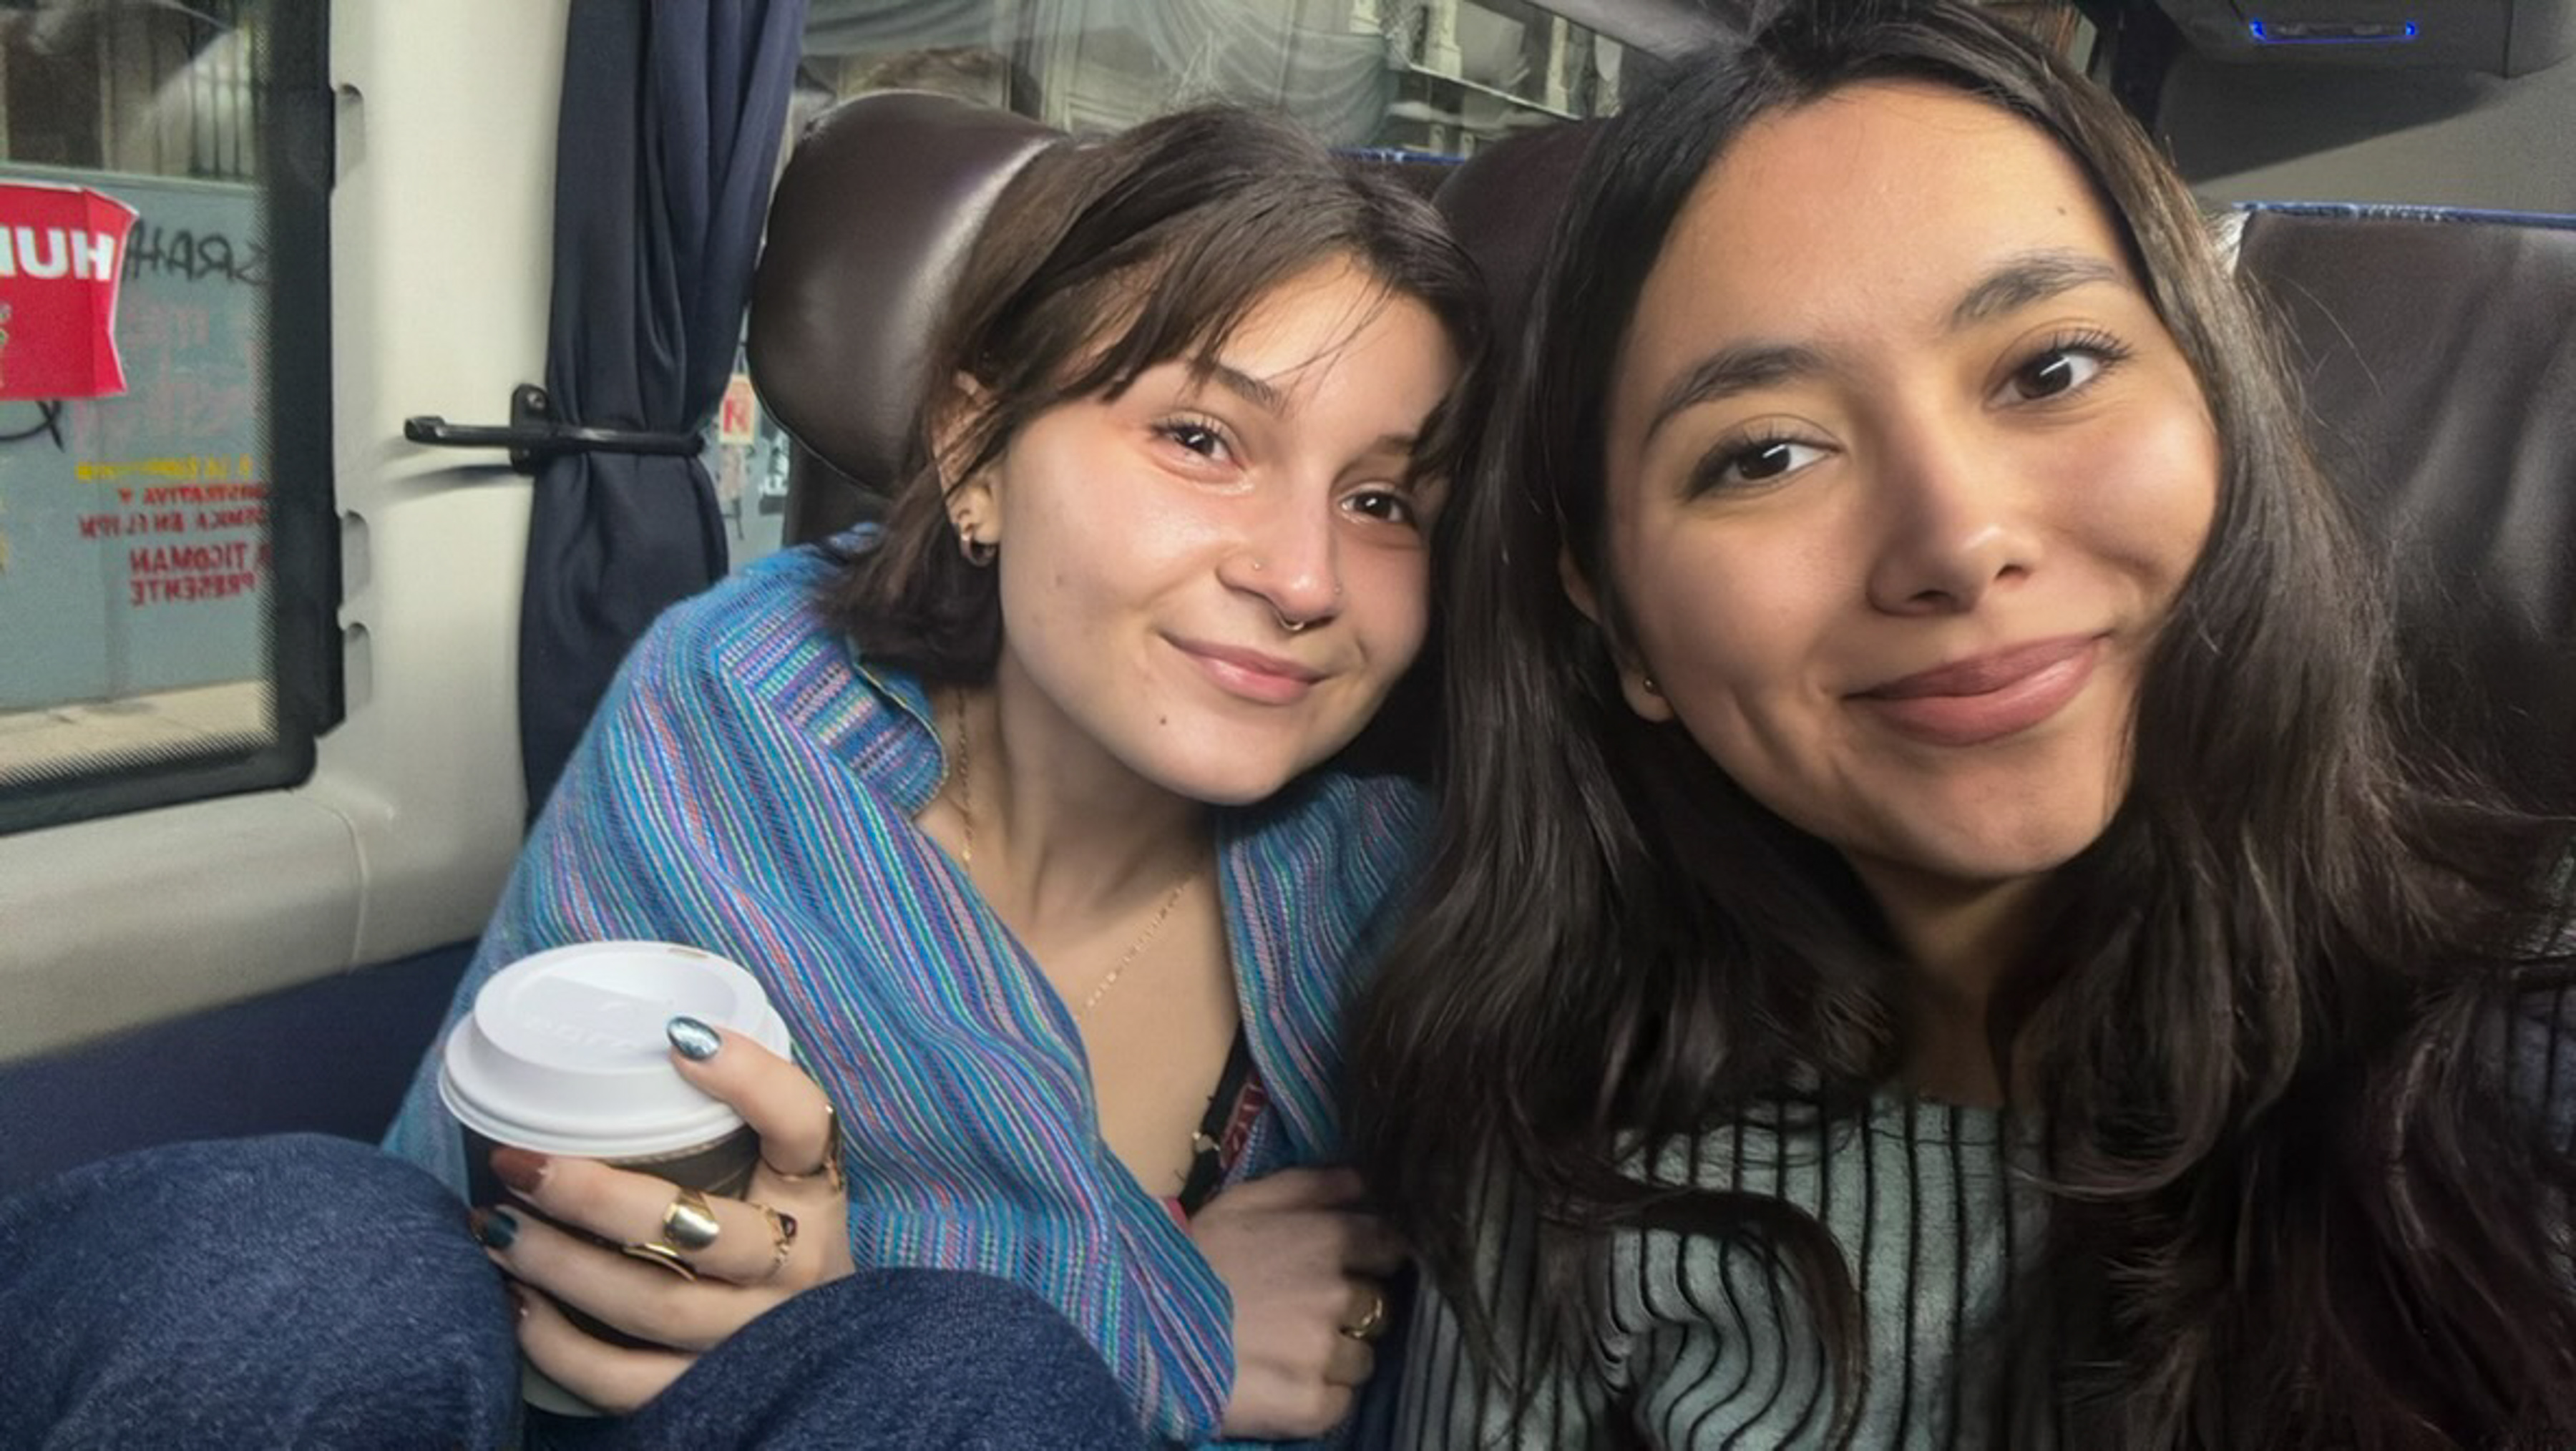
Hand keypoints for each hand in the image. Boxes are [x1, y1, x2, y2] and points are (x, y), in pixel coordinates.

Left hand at [470, 1020, 855, 1413]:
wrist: (824, 1352)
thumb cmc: (775, 1239)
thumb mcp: (779, 1178)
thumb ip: (731, 1119)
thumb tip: (644, 1039)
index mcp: (815, 1197)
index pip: (802, 1124)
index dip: (750, 1079)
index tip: (678, 1038)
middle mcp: (794, 1269)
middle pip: (698, 1231)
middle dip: (595, 1196)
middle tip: (522, 1164)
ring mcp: (753, 1338)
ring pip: (653, 1306)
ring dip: (559, 1265)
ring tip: (495, 1227)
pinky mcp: (711, 1394)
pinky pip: (626, 1381)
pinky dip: (560, 1345)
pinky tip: (515, 1303)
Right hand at [1189, 1166, 1405, 1438]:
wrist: (1140, 1324)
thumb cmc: (1193, 1254)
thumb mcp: (1246, 1201)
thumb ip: (1312, 1186)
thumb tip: (1365, 1181)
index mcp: (1329, 1240)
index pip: (1392, 1248)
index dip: (1376, 1260)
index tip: (1356, 1269)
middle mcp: (1337, 1295)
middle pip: (1381, 1308)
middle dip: (1354, 1312)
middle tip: (1308, 1315)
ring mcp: (1325, 1354)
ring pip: (1363, 1360)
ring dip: (1337, 1358)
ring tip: (1288, 1353)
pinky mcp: (1310, 1405)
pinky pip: (1341, 1403)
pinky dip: (1321, 1398)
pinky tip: (1284, 1384)